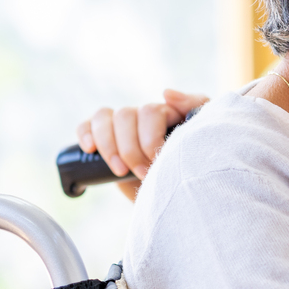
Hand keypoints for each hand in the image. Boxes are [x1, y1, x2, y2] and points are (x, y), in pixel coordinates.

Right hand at [74, 88, 207, 199]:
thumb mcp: (203, 137)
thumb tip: (165, 93)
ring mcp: (123, 127)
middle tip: (143, 174)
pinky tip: (89, 149)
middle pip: (125, 116)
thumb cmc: (194, 165)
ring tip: (119, 171)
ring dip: (109, 146)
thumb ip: (196, 108)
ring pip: (104, 118)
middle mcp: (143, 116)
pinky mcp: (105, 140)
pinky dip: (85, 133)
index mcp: (168, 112)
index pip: (150, 111)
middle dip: (131, 150)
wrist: (176, 196)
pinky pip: (87, 124)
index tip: (158, 162)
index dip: (150, 138)